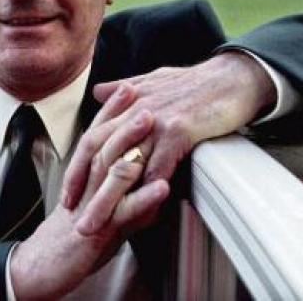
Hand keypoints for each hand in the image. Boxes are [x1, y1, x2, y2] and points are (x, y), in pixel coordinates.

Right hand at [8, 88, 169, 299]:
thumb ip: (122, 189)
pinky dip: (144, 198)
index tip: (129, 85)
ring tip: (153, 123)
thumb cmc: (76, 238)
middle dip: (123, 114)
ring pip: (112, 167)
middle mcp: (88, 184)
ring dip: (132, 142)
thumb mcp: (101, 206)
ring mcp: (93, 205)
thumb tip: (146, 173)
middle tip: (142, 91)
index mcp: (86, 176)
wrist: (47, 267)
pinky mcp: (99, 229)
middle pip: (104, 141)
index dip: (113, 110)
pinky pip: (124, 211)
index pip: (99, 136)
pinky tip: (163, 186)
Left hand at [62, 51, 274, 232]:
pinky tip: (141, 211)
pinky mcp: (178, 130)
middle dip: (84, 187)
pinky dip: (147, 191)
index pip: (92, 137)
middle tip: (74, 215)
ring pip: (124, 165)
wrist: (233, 76)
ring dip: (108, 199)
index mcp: (127, 103)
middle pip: (99, 154)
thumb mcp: (153, 79)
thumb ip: (123, 89)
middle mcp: (135, 112)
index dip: (77, 166)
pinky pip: (158, 166)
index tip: (69, 193)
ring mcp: (155, 121)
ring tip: (98, 224)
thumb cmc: (197, 82)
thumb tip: (98, 92)